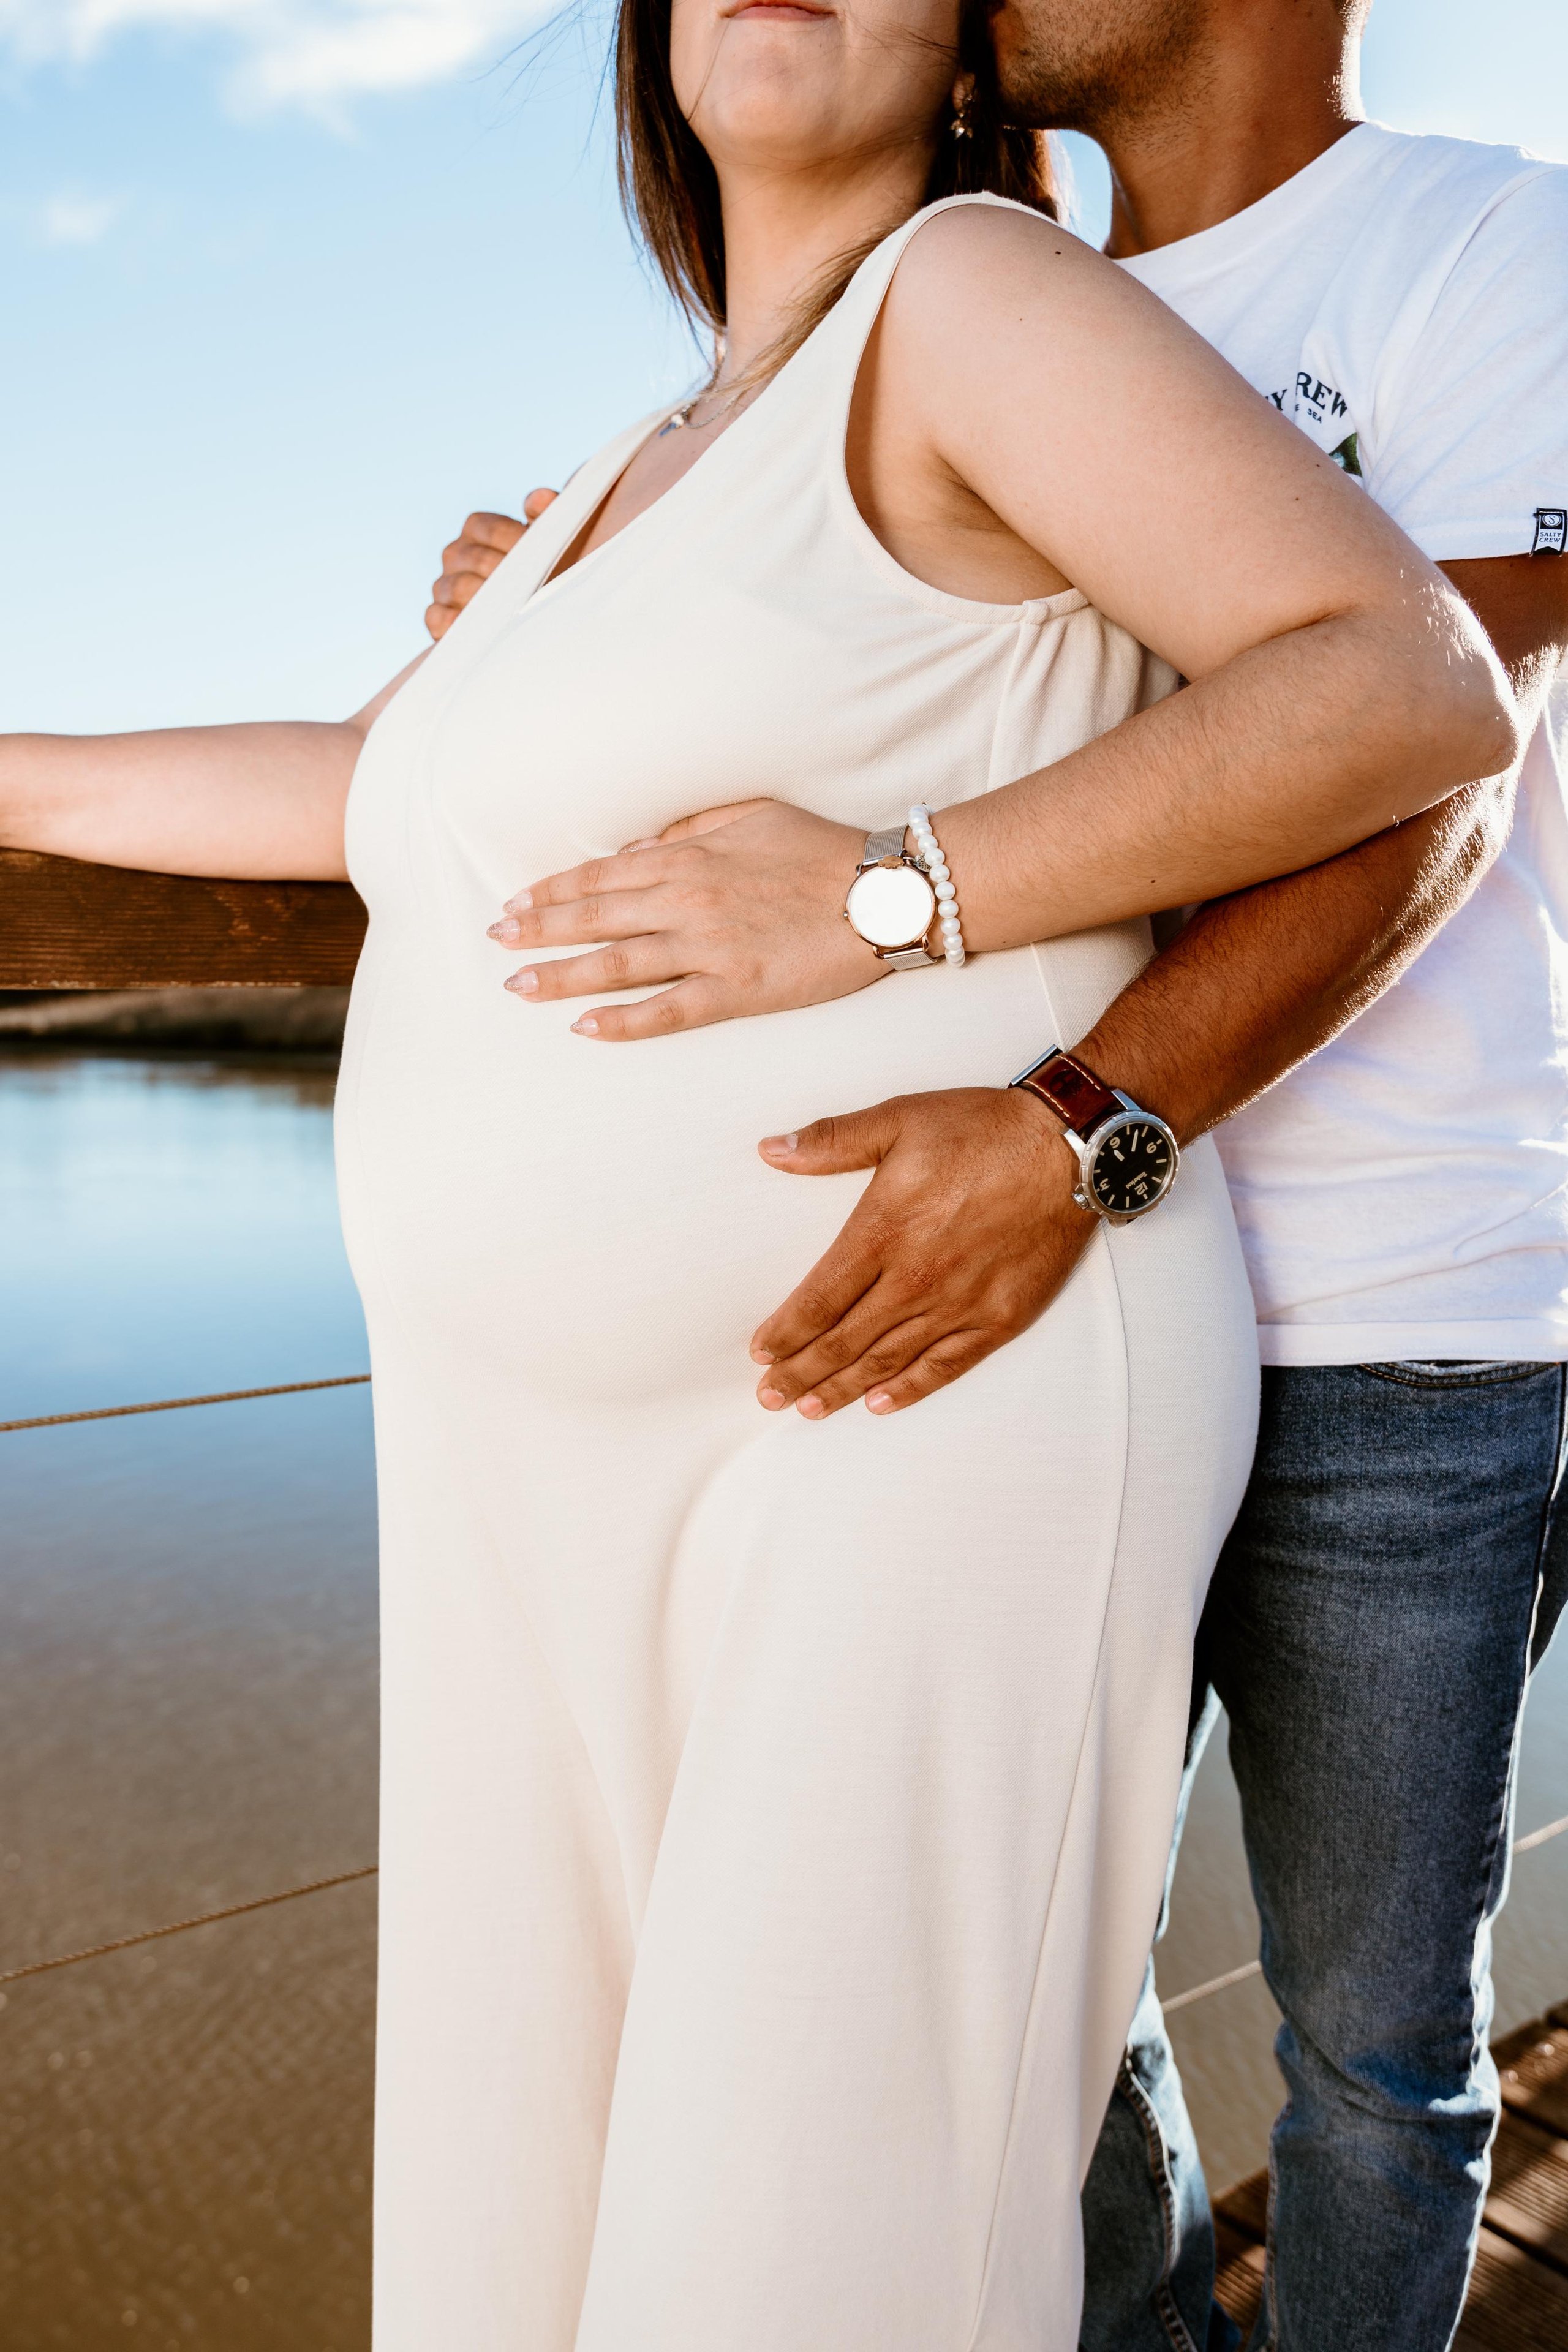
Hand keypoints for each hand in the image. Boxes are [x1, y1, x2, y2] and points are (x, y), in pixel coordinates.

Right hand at [425, 489, 556, 640]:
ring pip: (459, 588)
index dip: (517, 542)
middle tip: (535, 589)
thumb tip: (540, 499)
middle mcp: (455, 554)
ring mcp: (443, 586)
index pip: (489, 528)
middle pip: (477, 560)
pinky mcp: (438, 618)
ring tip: (516, 610)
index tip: (542, 557)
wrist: (534, 612)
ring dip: (490, 602)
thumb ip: (546, 516)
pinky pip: (439, 619)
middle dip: (510, 576)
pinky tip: (482, 630)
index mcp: (477, 529)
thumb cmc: (545, 571)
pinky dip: (457, 625)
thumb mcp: (549, 542)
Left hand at [486, 798, 883, 1038]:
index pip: (603, 874)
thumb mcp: (752, 815)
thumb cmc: (822, 849)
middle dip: (539, 931)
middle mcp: (687, 900)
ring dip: (562, 975)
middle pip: (596, 916)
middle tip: (497, 945)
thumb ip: (690, 830)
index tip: (516, 904)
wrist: (883, 890)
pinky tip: (585, 1027)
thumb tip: (639, 847)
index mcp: (689, 857)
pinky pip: (669, 1009)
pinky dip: (624, 1020)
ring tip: (518, 985)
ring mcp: (709, 948)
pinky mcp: (737, 990)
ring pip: (618, 963)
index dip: (554, 891)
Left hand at [749, 1087, 1097, 1416]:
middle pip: (845, 1340)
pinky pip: (946, 1365)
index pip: (819, 1298)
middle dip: (801, 1372)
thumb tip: (770, 1150)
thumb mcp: (898, 1119)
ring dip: (844, 1388)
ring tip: (810, 1409)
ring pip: (888, 1360)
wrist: (1068, 1147)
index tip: (760, 1353)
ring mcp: (959, 1303)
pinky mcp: (999, 1318)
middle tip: (770, 1396)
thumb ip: (831, 1141)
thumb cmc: (983, 1130)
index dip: (785, 1331)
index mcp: (883, 1231)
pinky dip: (910, 1388)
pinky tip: (881, 1404)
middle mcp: (916, 1277)